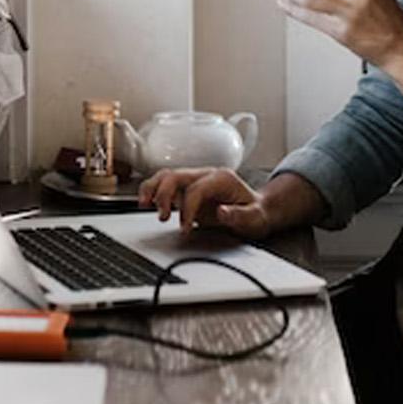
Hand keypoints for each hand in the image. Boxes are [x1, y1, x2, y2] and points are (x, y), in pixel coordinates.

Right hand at [137, 168, 273, 238]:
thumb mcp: (255, 218)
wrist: (258, 210)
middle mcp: (206, 175)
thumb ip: (240, 216)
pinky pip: (165, 184)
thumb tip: (222, 212)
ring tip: (144, 204)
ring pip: (167, 175)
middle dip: (164, 195)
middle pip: (176, 176)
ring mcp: (195, 180)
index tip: (185, 229)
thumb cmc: (256, 213)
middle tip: (162, 216)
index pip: (195, 189)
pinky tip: (148, 203)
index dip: (187, 209)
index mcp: (222, 179)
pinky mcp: (188, 189)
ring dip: (153, 189)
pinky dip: (154, 191)